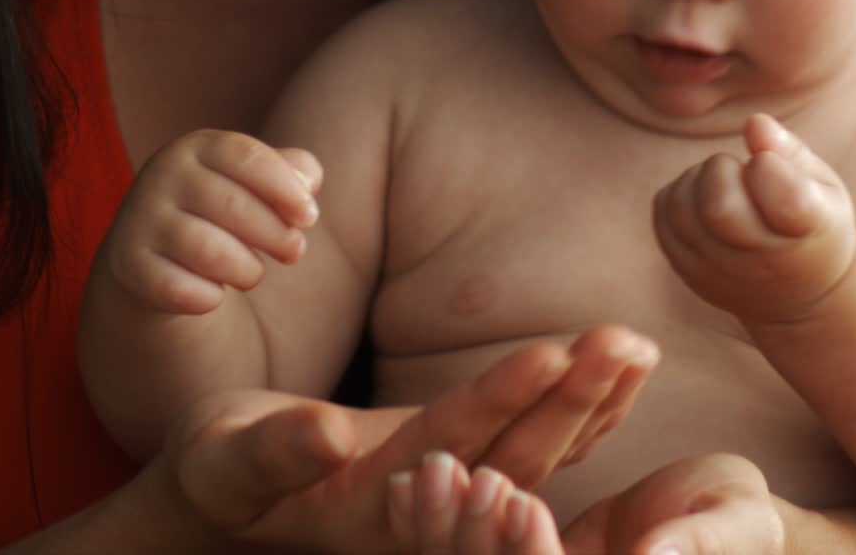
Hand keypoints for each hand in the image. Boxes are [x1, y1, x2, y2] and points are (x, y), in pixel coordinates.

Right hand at [101, 129, 321, 313]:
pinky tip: (215, 293)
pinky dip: (208, 298)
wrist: (155, 252)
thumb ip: (294, 173)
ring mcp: (140, 220)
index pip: (246, 156)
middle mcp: (161, 176)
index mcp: (197, 147)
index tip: (309, 217)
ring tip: (253, 272)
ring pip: (208, 251)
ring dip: (247, 269)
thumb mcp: (258, 181)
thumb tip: (306, 185)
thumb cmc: (224, 210)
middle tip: (294, 252)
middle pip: (233, 205)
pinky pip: (179, 289)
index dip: (285, 188)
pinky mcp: (128, 265)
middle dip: (276, 235)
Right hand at [161, 327, 658, 553]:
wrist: (233, 505)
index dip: (503, 401)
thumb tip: (324, 437)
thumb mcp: (225, 465)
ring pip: (537, 456)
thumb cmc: (219, 475)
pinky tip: (622, 366)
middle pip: (515, 459)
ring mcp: (455, 503)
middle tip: (624, 339)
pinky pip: (536, 449)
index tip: (554, 351)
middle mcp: (428, 515)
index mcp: (374, 510)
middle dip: (572, 399)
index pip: (453, 449)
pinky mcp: (468, 477)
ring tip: (636, 343)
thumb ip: (272, 454)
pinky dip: (582, 411)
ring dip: (590, 402)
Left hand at [382, 452, 782, 554]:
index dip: (534, 554)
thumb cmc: (747, 524)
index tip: (520, 497)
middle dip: (474, 537)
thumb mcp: (737, 526)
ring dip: (446, 526)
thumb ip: (698, 547)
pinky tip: (415, 477)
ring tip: (431, 468)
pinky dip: (439, 519)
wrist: (724, 515)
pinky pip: (472, 546)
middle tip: (453, 471)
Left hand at [653, 113, 855, 327]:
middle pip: (719, 208)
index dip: (770, 166)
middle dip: (723, 170)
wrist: (798, 294)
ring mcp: (719, 271)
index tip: (774, 168)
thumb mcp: (822, 186)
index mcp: (805, 233)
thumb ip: (790, 151)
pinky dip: (678, 194)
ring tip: (724, 187)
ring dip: (697, 180)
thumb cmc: (812, 224)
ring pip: (682, 206)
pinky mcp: (688, 269)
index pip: (785, 198)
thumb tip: (755, 122)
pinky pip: (664, 213)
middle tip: (741, 174)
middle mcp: (760, 261)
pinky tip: (704, 200)